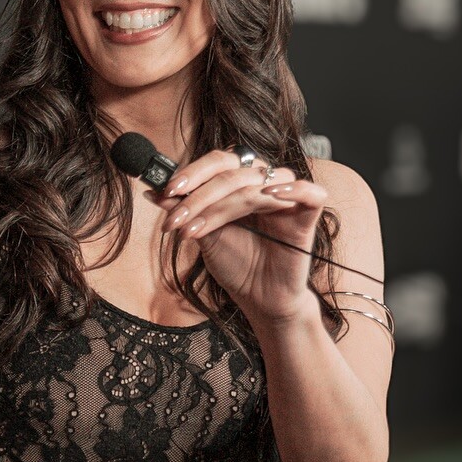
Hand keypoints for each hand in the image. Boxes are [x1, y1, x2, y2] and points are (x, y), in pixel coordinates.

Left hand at [159, 148, 327, 327]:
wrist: (258, 299)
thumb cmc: (235, 264)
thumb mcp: (202, 234)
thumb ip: (183, 210)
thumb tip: (151, 189)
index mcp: (240, 182)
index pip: (218, 162)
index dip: (192, 173)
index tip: (165, 192)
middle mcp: (264, 183)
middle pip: (232, 174)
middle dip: (198, 197)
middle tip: (174, 221)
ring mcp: (288, 197)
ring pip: (257, 185)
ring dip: (221, 206)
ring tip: (196, 230)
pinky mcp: (308, 215)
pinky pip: (310, 192)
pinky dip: (292, 189)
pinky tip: (268, 196)